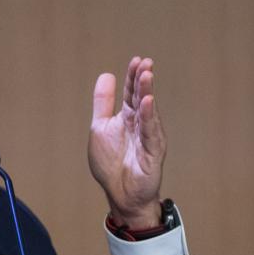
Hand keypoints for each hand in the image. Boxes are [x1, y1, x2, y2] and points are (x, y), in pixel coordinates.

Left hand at [88, 56, 165, 228]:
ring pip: (148, 111)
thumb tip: (106, 75)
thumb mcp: (100, 128)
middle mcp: (140, 124)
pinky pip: (150, 131)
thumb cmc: (111, 164)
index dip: (132, 76)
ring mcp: (148, 136)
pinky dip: (149, 116)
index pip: (131, 92)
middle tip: (145, 63)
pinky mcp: (153, 151)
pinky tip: (148, 102)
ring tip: (146, 75)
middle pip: (141, 97)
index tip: (136, 60)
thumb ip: (103, 103)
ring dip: (147, 92)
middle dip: (142, 80)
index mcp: (127, 117)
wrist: (120, 194)